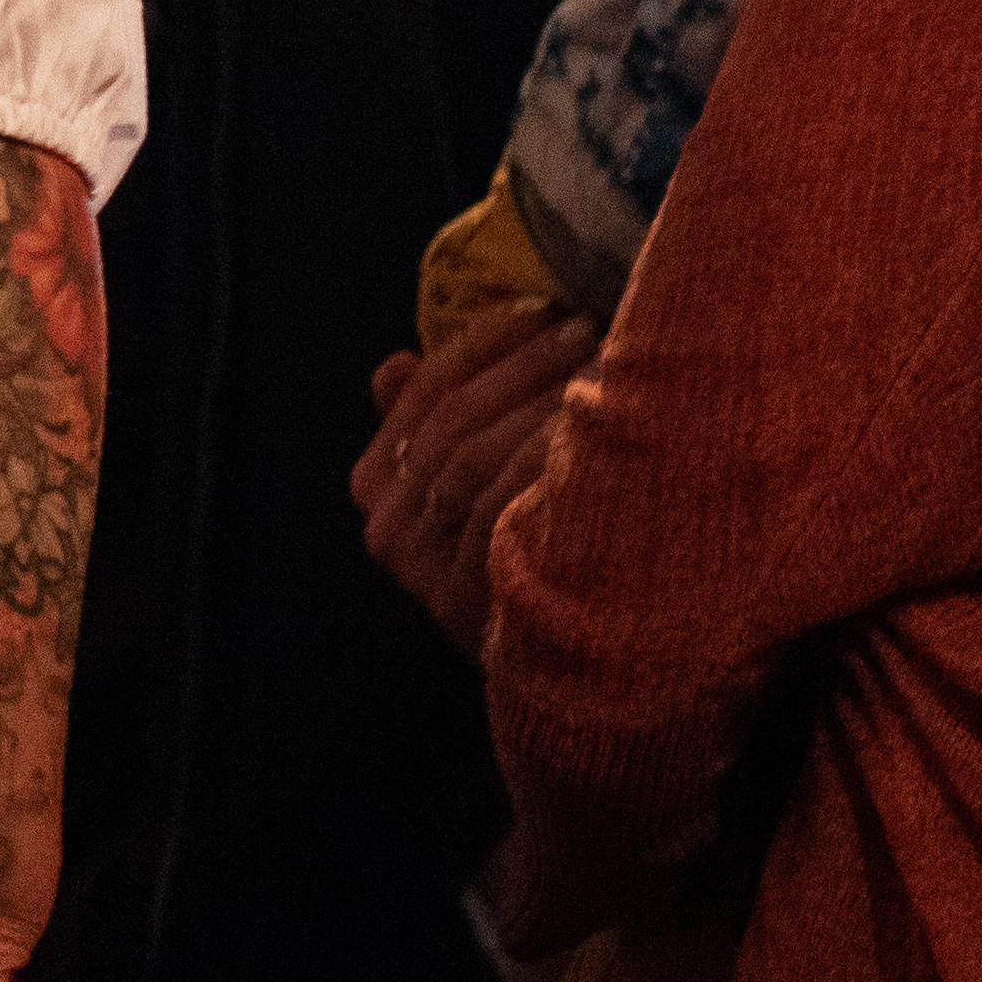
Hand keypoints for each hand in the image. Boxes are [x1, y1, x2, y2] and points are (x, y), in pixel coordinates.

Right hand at [353, 297, 599, 658]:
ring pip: (477, 461)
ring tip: (604, 368)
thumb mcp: (464, 486)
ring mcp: (430, 568)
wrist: (560, 674)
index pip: (423, 394)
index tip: (544, 307)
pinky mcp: (477, 599)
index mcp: (378, 487)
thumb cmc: (516, 554)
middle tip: (588, 328)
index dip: (484, 343)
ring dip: (541, 405)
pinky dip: (553, 460)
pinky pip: (510, 508)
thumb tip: (393, 365)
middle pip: (454, 424)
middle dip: (523, 367)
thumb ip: (429, 423)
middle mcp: (389, 530)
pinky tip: (602, 432)